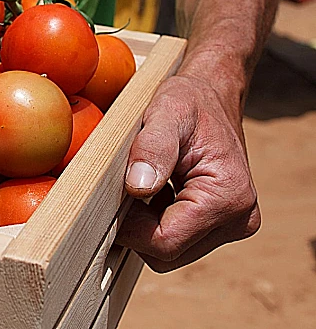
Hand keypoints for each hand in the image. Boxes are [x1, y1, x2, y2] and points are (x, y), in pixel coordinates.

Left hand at [115, 73, 260, 271]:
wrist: (212, 95)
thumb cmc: (190, 100)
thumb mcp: (166, 112)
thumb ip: (152, 148)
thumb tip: (138, 187)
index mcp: (228, 196)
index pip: (166, 242)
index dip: (130, 229)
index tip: (109, 198)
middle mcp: (239, 218)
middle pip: (168, 253)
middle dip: (137, 228)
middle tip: (123, 186)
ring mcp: (233, 225)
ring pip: (170, 251)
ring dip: (146, 225)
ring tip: (142, 184)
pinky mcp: (222, 224)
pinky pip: (177, 240)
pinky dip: (157, 222)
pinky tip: (154, 192)